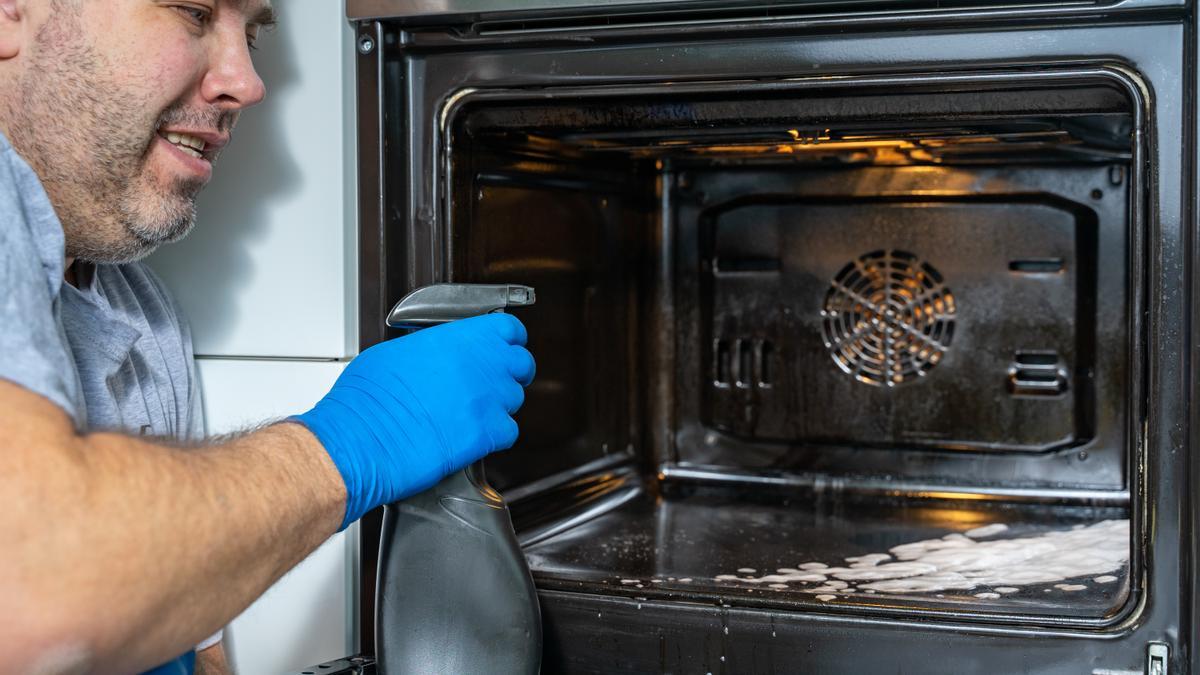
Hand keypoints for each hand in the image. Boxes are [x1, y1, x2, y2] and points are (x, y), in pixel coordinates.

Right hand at [294, 314, 534, 529]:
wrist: (359, 440)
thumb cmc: (366, 400)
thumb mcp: (394, 353)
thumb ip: (431, 348)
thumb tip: (438, 354)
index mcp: (457, 339)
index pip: (508, 329)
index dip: (508, 340)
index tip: (503, 346)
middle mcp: (478, 365)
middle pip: (521, 364)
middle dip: (511, 372)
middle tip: (493, 382)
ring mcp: (486, 400)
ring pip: (514, 399)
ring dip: (499, 405)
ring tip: (470, 413)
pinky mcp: (486, 434)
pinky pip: (509, 431)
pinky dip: (496, 435)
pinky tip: (472, 436)